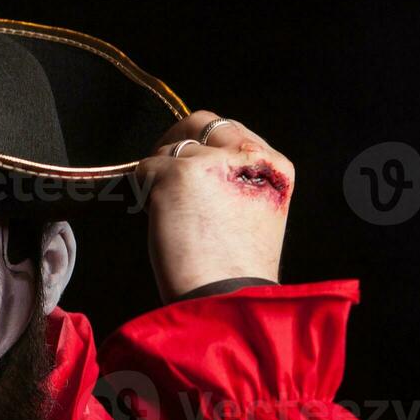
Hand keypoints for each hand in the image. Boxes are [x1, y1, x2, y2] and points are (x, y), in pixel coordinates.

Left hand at [134, 110, 293, 302]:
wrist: (226, 297)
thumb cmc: (236, 271)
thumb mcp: (256, 214)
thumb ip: (237, 180)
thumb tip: (198, 162)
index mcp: (275, 166)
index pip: (233, 131)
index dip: (207, 145)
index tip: (192, 163)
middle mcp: (248, 155)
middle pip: (202, 122)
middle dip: (179, 139)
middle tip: (164, 166)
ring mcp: (212, 161)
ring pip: (171, 149)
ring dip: (161, 176)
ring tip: (169, 212)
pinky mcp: (179, 173)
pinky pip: (146, 168)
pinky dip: (144, 191)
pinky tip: (158, 218)